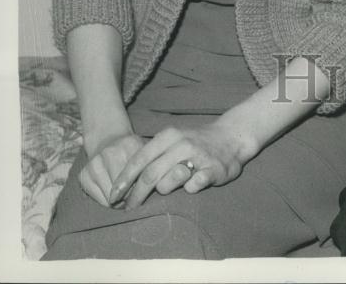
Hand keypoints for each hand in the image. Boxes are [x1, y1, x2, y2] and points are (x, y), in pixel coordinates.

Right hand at [78, 131, 144, 207]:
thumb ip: (151, 164)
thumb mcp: (144, 150)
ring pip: (110, 198)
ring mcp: (94, 164)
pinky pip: (99, 199)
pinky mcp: (83, 176)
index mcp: (130, 145)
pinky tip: (111, 192)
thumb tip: (156, 185)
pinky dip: (107, 201)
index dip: (141, 189)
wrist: (107, 139)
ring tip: (123, 193)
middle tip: (133, 195)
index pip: (138, 177)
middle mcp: (109, 153)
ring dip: (118, 200)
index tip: (142, 193)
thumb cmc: (130, 150)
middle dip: (130, 196)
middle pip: (124, 190)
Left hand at [108, 118, 257, 209]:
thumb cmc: (196, 142)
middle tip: (128, 209)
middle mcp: (181, 144)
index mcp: (169, 136)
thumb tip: (127, 181)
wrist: (233, 136)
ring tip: (174, 186)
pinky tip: (193, 184)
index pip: (139, 159)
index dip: (124, 180)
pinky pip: (194, 185)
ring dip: (165, 189)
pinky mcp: (214, 168)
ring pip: (168, 182)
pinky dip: (190, 188)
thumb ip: (154, 157)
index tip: (112, 197)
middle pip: (149, 174)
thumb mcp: (174, 141)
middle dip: (135, 195)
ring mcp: (198, 156)